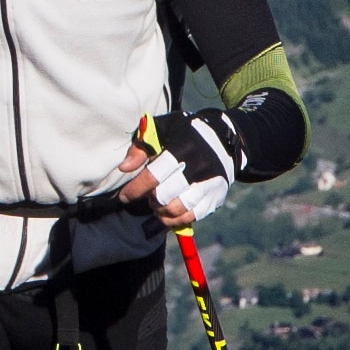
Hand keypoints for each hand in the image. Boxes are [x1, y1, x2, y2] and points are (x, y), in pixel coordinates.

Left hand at [124, 109, 248, 228]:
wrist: (224, 139)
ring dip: (162, 211)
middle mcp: (199, 167)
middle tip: (147, 197)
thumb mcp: (163, 129)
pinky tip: (168, 214)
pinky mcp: (217, 196)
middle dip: (150, 200)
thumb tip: (124, 167)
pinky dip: (176, 220)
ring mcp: (210, 184)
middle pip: (165, 196)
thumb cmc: (185, 133)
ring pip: (178, 209)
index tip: (125, 196)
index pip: (154, 176)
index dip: (136, 189)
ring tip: (157, 204)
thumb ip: (142, 146)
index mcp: (183, 148)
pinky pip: (193, 216)